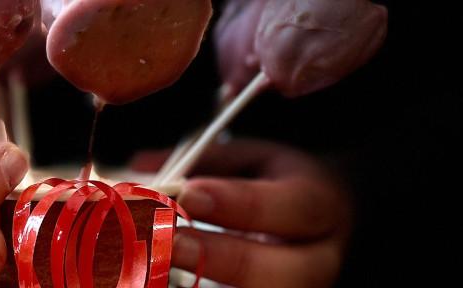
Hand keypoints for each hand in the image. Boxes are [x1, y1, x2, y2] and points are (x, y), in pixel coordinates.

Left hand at [132, 139, 349, 286]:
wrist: (311, 227)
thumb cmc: (273, 188)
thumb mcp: (249, 159)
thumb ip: (203, 162)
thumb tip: (142, 171)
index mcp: (320, 205)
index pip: (294, 207)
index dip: (240, 203)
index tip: (190, 192)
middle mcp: (319, 259)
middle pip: (286, 272)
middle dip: (223, 257)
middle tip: (171, 241)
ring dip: (208, 284)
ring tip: (158, 269)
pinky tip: (161, 282)